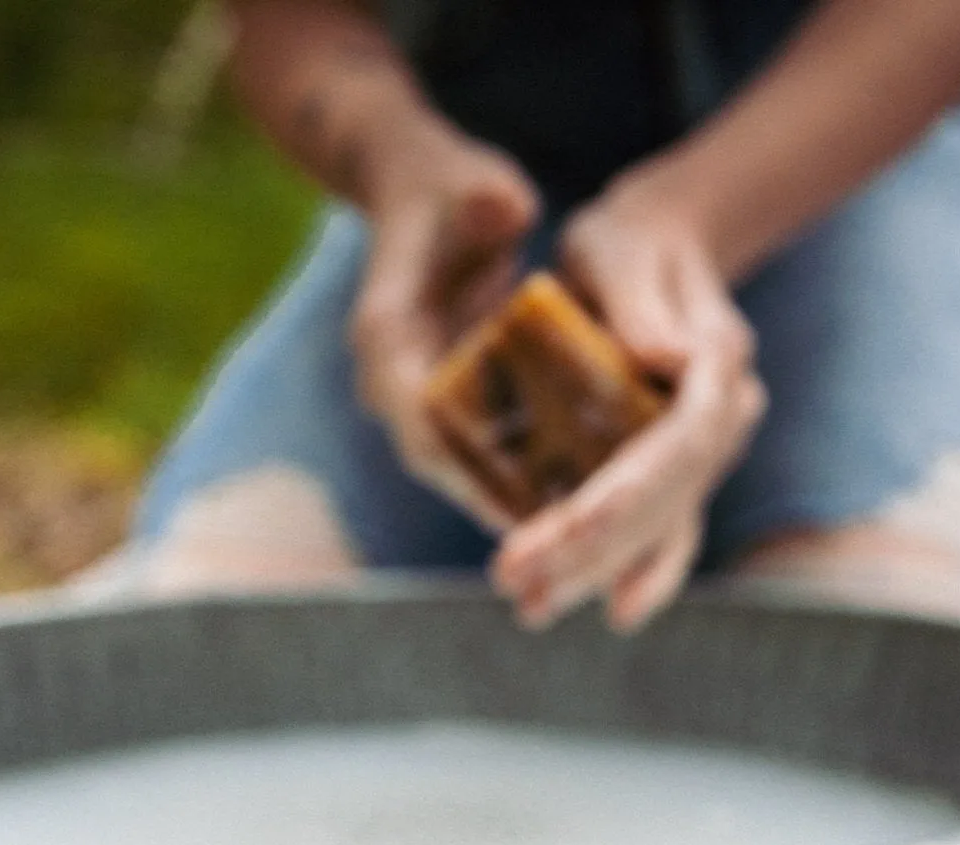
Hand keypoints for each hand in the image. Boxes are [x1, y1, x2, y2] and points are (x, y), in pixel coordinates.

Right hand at [351, 133, 541, 531]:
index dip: (468, 467)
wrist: (414, 191)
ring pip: (456, 470)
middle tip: (559, 548)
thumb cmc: (447, 186)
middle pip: (439, 462)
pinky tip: (572, 506)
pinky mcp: (438, 406)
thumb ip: (485, 198)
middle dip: (496, 504)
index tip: (517, 506)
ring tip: (572, 545)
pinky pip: (473, 458)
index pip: (418, 417)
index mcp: (387, 334)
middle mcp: (390, 378)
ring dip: (507, 505)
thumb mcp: (468, 180)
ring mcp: (411, 398)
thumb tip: (508, 209)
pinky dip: (516, 482)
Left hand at [490, 179, 765, 630]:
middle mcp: (723, 417)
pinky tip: (610, 612)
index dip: (626, 495)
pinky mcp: (676, 476)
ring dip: (596, 575)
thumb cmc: (627, 245)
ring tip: (530, 609)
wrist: (655, 254)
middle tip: (515, 581)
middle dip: (591, 550)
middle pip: (663, 502)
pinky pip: (664, 536)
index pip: (677, 445)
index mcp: (715, 364)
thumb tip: (668, 358)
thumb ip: (640, 302)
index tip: (572, 529)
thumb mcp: (619, 248)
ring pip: (660, 529)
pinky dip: (638, 576)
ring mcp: (704, 454)